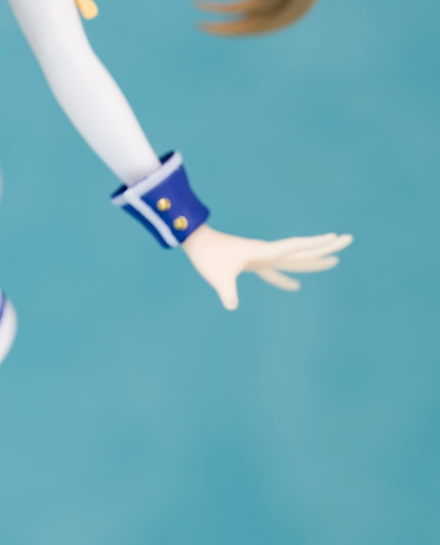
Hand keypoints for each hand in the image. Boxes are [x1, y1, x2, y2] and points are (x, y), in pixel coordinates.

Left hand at [182, 222, 351, 310]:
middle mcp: (267, 252)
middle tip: (349, 240)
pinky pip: (276, 271)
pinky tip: (296, 287)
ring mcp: (262, 257)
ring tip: (335, 262)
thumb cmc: (208, 257)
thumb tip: (231, 305)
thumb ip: (227, 291)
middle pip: (302, 250)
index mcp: (263, 252)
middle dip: (326, 246)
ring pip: (294, 259)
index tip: (334, 238)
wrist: (196, 243)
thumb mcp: (218, 277)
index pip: (295, 247)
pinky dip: (286, 278)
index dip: (314, 244)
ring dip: (314, 261)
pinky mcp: (254, 263)